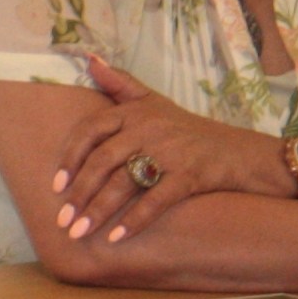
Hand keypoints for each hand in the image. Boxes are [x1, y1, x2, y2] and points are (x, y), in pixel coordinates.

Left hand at [52, 58, 283, 244]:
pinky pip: (156, 200)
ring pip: (125, 182)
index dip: (70, 157)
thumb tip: (89, 59)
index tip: (56, 185)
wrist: (242, 153)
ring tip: (78, 232)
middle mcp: (150, 127)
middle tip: (62, 219)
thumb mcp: (155, 100)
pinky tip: (115, 239)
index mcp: (136, 111)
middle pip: (103, 159)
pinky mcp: (190, 174)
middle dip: (79, 192)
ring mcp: (171, 150)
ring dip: (98, 210)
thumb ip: (120, 83)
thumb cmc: (190, 130)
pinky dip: (134, 220)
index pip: (91, 129)